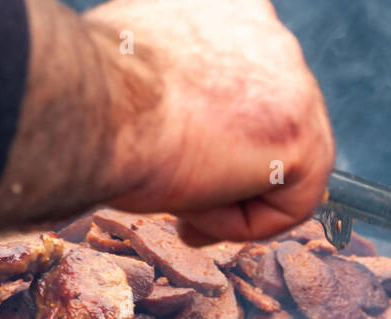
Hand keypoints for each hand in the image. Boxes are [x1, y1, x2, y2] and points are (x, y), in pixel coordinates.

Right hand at [85, 0, 334, 242]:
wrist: (87, 105)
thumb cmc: (87, 92)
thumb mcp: (133, 66)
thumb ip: (169, 79)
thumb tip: (167, 113)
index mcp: (228, 7)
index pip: (240, 87)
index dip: (212, 137)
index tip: (177, 162)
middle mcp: (270, 31)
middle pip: (265, 127)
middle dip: (226, 172)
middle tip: (176, 198)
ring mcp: (294, 81)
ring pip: (277, 166)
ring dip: (224, 197)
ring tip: (175, 198)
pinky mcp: (303, 135)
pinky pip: (289, 205)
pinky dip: (239, 224)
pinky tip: (192, 205)